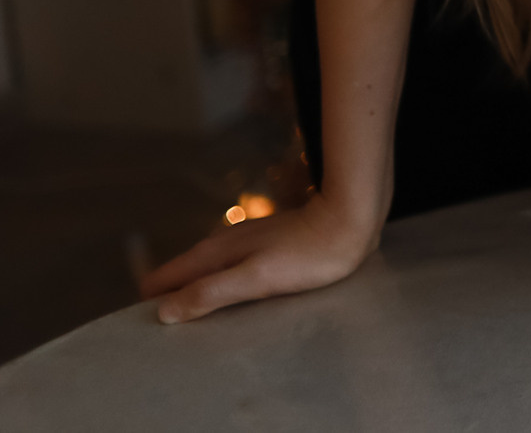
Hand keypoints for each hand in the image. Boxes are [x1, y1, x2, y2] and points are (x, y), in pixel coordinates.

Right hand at [141, 192, 380, 323]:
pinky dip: (222, 289)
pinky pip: (229, 272)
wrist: (350, 221)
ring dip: (197, 297)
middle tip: (178, 339)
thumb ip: (210, 293)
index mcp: (211, 253)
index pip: (160, 280)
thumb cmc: (307, 255)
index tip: (152, 334)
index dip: (151, 305)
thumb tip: (163, 312)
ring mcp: (243, 245)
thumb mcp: (256, 279)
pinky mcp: (264, 249)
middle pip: (179, 278)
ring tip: (201, 328)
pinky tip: (234, 305)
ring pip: (204, 274)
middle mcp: (220, 245)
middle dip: (172, 304)